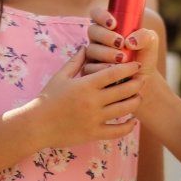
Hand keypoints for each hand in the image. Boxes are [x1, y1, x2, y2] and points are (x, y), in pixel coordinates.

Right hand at [24, 57, 142, 146]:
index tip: (137, 64)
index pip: (114, 73)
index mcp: (86, 85)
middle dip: (137, 83)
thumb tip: (86, 46)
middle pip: (124, 90)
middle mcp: (93, 101)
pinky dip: (128, 126)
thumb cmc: (47, 98)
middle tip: (144, 78)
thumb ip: (75, 61)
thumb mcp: (60, 76)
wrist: (36, 125)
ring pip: (124, 110)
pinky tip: (133, 120)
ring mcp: (94, 119)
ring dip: (135, 102)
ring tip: (139, 96)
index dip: (129, 68)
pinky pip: (116, 131)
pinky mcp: (93, 133)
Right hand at [84, 21, 160, 72]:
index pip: (97, 14)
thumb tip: (129, 42)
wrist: (143, 76)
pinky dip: (101, 68)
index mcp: (109, 27)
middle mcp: (99, 39)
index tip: (113, 24)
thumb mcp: (150, 41)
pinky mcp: (91, 70)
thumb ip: (145, 36)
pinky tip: (112, 69)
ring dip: (106, 53)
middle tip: (120, 43)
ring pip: (91, 49)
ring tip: (122, 59)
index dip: (101, 16)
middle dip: (106, 36)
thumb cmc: (145, 55)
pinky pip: (89, 67)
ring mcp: (93, 54)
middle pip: (93, 31)